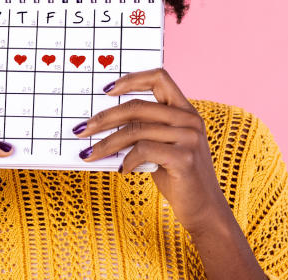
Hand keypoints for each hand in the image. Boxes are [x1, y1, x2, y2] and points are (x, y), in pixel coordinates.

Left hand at [73, 68, 228, 236]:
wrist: (204, 210)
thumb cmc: (178, 177)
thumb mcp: (162, 147)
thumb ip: (144, 130)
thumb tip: (102, 124)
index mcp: (185, 110)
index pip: (159, 77)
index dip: (131, 79)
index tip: (106, 90)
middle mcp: (189, 119)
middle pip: (138, 106)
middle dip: (105, 117)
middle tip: (83, 129)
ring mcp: (189, 137)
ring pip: (135, 130)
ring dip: (107, 143)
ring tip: (91, 154)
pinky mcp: (184, 157)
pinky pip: (143, 150)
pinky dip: (126, 160)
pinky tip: (124, 170)